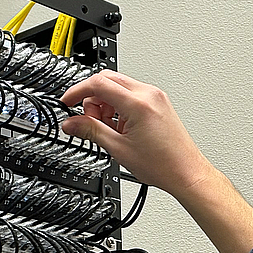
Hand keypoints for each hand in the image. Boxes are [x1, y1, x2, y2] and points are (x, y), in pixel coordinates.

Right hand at [61, 71, 213, 198]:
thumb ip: (91, 132)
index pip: (98, 84)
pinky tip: (120, 127)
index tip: (67, 102)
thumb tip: (71, 124)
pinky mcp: (158, 102)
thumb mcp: (118, 149)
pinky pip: (130, 94)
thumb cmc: (162, 165)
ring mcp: (155, 96)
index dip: (77, 92)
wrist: (186, 172)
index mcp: (138, 104)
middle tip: (88, 121)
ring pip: (118, 86)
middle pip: (107, 80)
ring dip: (105, 103)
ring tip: (108, 129)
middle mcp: (148, 94)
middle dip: (91, 99)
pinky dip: (118, 106)